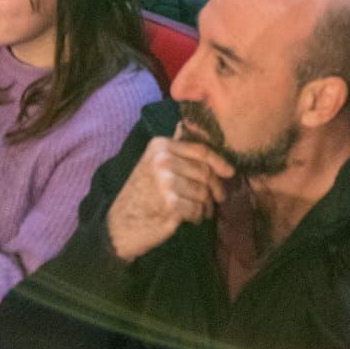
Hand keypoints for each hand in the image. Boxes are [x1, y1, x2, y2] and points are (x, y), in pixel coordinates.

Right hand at [105, 129, 235, 261]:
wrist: (120, 226)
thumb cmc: (140, 194)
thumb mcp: (152, 163)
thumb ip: (173, 147)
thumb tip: (185, 122)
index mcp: (160, 146)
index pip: (200, 150)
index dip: (219, 162)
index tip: (230, 172)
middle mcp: (163, 160)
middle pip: (205, 172)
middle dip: (215, 187)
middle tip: (218, 198)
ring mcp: (166, 182)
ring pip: (203, 192)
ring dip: (206, 204)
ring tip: (200, 210)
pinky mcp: (171, 204)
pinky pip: (197, 208)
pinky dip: (198, 216)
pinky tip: (191, 218)